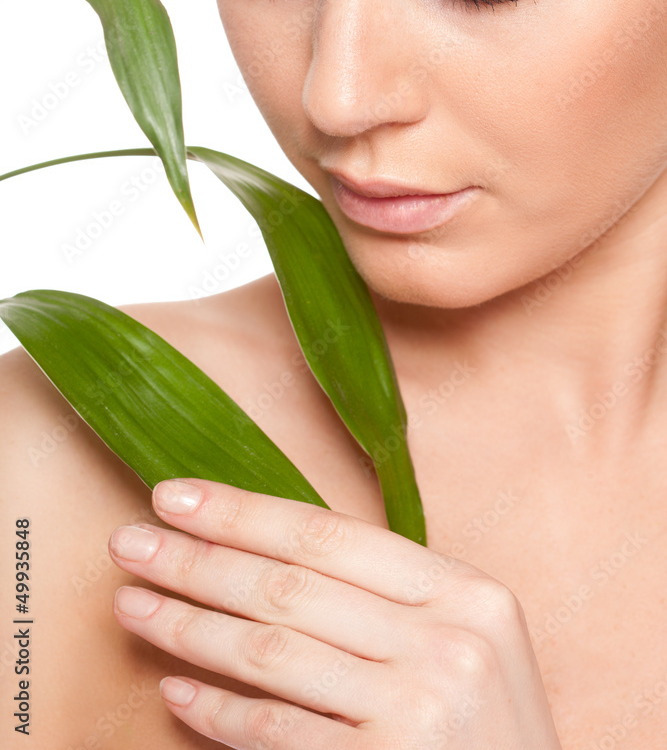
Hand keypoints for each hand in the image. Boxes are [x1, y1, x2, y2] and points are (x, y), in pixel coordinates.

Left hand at [108, 478, 561, 748]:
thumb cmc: (488, 728)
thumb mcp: (467, 640)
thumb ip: (388, 595)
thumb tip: (265, 550)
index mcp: (465, 591)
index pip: (327, 535)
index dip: (241, 511)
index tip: (174, 496)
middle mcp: (447, 643)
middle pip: (290, 587)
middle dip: (197, 561)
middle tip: (129, 543)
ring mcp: (419, 711)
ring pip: (272, 653)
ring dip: (189, 627)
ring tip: (133, 605)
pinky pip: (277, 733)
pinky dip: (219, 712)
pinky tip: (176, 691)